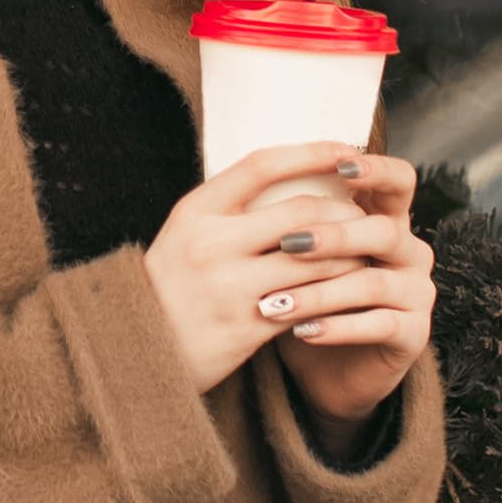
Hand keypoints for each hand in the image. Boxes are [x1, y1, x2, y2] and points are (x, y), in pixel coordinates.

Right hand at [142, 139, 432, 399]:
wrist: (136, 352)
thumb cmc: (170, 286)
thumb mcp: (185, 233)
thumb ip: (230, 208)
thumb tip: (294, 177)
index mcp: (195, 211)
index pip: (263, 165)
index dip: (311, 153)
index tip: (346, 151)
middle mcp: (210, 243)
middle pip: (300, 213)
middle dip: (344, 213)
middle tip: (365, 214)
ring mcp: (228, 287)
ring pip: (315, 261)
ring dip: (350, 256)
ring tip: (366, 252)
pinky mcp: (245, 328)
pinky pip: (308, 304)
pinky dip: (335, 296)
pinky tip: (348, 292)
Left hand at [263, 144, 435, 425]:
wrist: (324, 369)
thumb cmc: (305, 299)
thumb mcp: (296, 257)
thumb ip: (290, 221)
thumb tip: (248, 186)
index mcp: (386, 220)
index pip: (398, 181)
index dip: (376, 169)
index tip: (340, 165)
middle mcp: (409, 252)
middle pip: (385, 230)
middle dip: (334, 235)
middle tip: (288, 243)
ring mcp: (416, 293)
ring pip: (374, 282)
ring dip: (321, 291)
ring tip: (275, 303)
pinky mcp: (414, 334)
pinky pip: (379, 325)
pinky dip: (337, 328)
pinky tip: (301, 331)